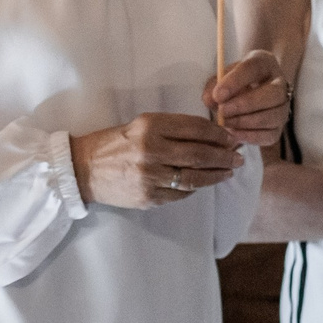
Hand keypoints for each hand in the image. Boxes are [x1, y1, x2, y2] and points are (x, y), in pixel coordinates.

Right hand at [71, 114, 241, 208]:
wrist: (83, 169)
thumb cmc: (114, 143)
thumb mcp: (141, 125)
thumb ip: (173, 129)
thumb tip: (211, 134)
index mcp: (150, 126)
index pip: (196, 128)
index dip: (219, 134)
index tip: (233, 137)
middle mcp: (151, 150)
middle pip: (200, 154)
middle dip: (225, 156)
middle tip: (239, 157)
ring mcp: (150, 177)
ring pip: (195, 178)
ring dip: (216, 175)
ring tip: (228, 171)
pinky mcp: (148, 197)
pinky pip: (181, 194)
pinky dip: (195, 188)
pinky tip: (203, 182)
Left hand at [204, 50, 290, 146]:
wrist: (250, 91)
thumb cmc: (234, 81)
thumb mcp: (222, 76)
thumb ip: (214, 85)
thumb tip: (210, 100)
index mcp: (264, 63)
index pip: (254, 68)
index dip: (236, 81)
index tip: (218, 94)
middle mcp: (280, 84)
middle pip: (273, 94)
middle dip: (246, 104)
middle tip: (222, 110)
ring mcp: (283, 107)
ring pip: (273, 116)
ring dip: (246, 122)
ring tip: (225, 123)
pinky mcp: (279, 127)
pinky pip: (270, 135)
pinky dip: (250, 136)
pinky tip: (234, 133)